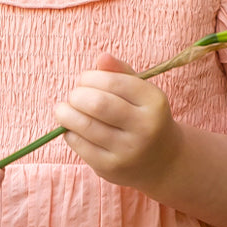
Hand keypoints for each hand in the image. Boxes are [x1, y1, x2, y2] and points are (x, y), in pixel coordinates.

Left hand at [54, 52, 182, 189]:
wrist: (163, 162)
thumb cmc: (145, 118)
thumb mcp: (141, 93)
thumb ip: (121, 73)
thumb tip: (101, 58)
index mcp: (154, 103)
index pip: (113, 82)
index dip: (90, 77)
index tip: (83, 80)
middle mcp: (145, 128)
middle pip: (98, 104)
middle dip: (77, 95)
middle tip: (74, 96)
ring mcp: (128, 151)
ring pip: (85, 126)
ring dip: (66, 113)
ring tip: (64, 110)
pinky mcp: (111, 168)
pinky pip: (80, 145)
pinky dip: (69, 132)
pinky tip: (72, 128)